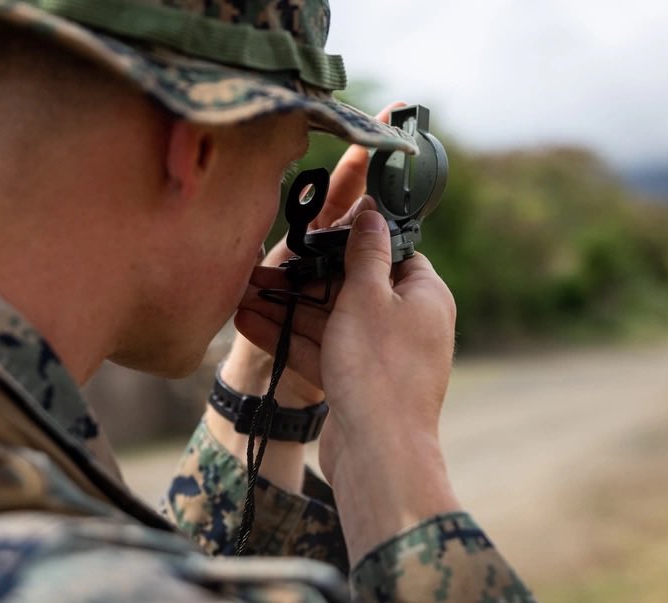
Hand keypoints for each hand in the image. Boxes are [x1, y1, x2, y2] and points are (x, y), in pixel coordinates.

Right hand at [240, 202, 461, 560]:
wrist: (378, 454)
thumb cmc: (378, 368)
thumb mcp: (368, 297)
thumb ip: (366, 253)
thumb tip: (374, 213)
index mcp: (424, 296)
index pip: (393, 254)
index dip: (354, 241)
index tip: (317, 230)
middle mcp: (407, 324)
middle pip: (353, 288)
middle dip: (306, 278)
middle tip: (264, 265)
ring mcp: (380, 356)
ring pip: (330, 321)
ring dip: (288, 308)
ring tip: (243, 292)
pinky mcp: (356, 383)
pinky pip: (321, 350)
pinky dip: (289, 338)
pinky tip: (247, 322)